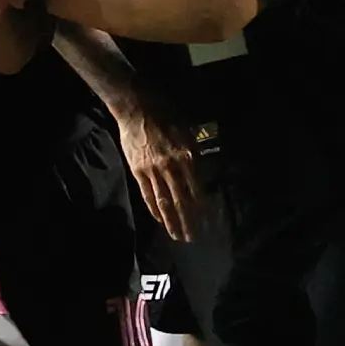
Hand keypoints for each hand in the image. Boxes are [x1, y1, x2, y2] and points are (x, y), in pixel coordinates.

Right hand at [119, 108, 201, 241]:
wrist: (138, 108)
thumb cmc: (167, 115)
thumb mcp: (189, 132)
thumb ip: (195, 155)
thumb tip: (203, 176)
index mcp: (187, 157)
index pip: (197, 190)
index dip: (201, 209)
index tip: (206, 222)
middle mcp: (172, 167)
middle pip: (182, 201)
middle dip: (188, 222)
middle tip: (193, 238)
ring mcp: (153, 171)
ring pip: (164, 202)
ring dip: (171, 221)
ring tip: (177, 235)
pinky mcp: (138, 171)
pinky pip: (147, 195)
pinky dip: (154, 209)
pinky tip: (160, 219)